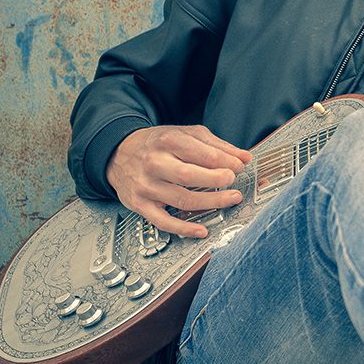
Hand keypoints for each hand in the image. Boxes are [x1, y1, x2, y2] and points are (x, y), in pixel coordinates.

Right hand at [106, 125, 252, 238]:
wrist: (118, 152)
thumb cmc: (157, 144)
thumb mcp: (186, 134)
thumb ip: (217, 146)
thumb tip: (244, 157)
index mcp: (168, 142)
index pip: (202, 153)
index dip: (226, 162)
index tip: (239, 166)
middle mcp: (155, 163)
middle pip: (190, 176)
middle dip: (217, 181)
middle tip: (233, 181)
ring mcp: (147, 186)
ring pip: (182, 199)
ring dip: (211, 203)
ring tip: (230, 199)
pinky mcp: (140, 204)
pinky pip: (163, 221)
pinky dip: (184, 229)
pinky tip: (202, 230)